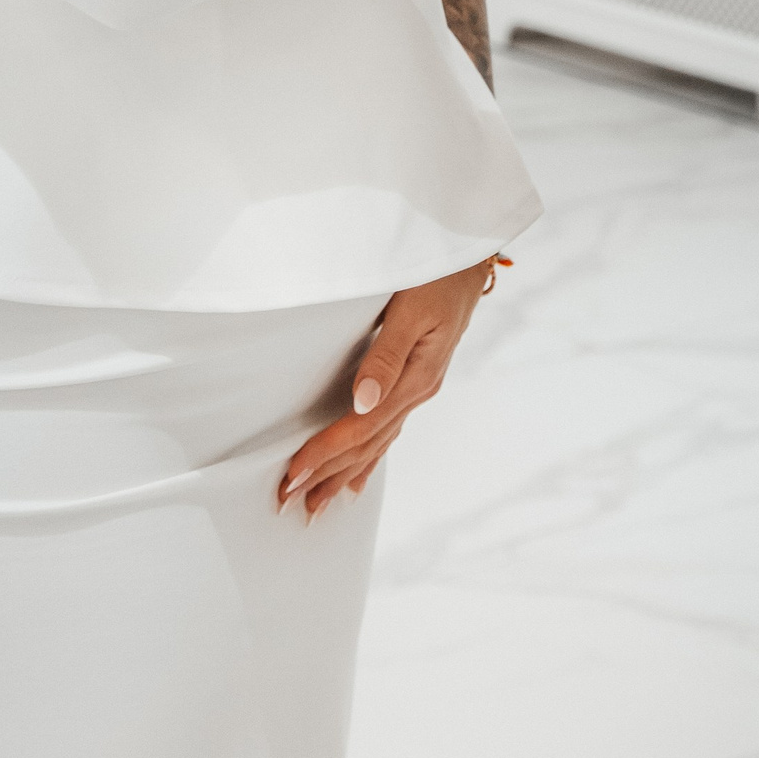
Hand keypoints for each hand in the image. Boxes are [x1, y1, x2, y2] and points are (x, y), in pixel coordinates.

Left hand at [276, 258, 491, 517]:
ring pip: (378, 441)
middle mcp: (419, 389)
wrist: (469, 253)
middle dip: (328, 474)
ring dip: (346, 473)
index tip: (293, 475)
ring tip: (318, 504)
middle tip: (289, 502)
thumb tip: (362, 403)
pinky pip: (389, 428)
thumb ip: (386, 354)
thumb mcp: (412, 308)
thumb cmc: (438, 273)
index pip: (361, 427)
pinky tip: (359, 477)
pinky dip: (370, 456)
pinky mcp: (417, 378)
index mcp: (417, 377)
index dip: (326, 453)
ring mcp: (419, 386)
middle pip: (368, 443)